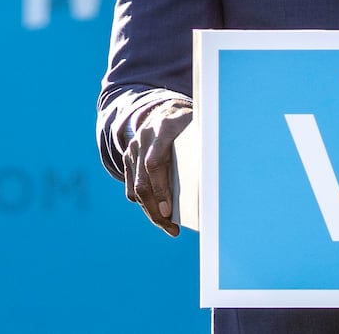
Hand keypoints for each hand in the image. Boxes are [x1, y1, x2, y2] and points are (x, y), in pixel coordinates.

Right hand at [123, 97, 193, 235]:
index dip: (161, 190)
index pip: (154, 164)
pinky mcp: (128, 158)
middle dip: (156, 209)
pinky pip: (131, 188)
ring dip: (150, 210)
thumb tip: (211, 184)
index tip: (169, 212)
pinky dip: (144, 203)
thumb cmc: (188, 124)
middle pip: (143, 182)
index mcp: (163, 129)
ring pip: (135, 188)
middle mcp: (144, 138)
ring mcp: (133, 149)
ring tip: (167, 225)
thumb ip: (200, 149)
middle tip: (171, 228)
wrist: (164, 110)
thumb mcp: (197, 128)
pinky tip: (158, 212)